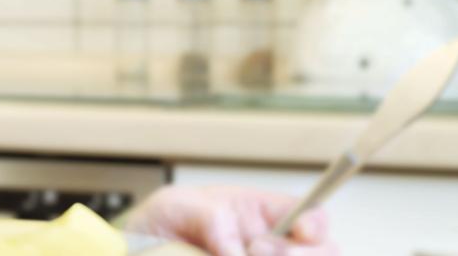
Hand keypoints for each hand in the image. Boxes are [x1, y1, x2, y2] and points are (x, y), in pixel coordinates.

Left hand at [122, 185, 335, 255]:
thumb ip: (210, 219)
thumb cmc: (159, 225)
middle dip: (297, 254)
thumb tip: (238, 250)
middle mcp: (272, 248)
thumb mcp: (175, 206)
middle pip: (323, 253)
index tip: (301, 231)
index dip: (315, 225)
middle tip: (255, 252)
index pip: (312, 218)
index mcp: (263, 216)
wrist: (135, 253)